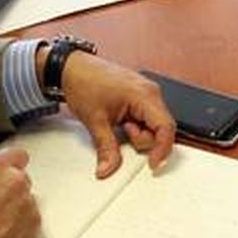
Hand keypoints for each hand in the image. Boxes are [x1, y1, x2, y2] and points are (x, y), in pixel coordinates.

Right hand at [0, 148, 41, 237]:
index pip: (16, 154)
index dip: (9, 163)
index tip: (6, 169)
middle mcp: (16, 184)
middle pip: (20, 179)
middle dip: (8, 189)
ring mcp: (28, 207)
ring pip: (25, 202)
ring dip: (13, 209)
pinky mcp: (34, 229)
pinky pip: (28, 222)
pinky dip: (18, 228)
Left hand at [56, 51, 176, 177]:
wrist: (72, 68)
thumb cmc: (84, 83)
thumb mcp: (95, 121)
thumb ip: (106, 148)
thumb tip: (108, 169)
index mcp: (145, 95)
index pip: (166, 127)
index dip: (162, 149)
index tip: (152, 164)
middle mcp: (150, 92)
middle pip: (161, 129)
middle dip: (142, 139)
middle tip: (122, 131)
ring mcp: (146, 93)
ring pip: (153, 125)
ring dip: (137, 132)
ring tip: (119, 123)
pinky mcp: (140, 96)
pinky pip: (146, 118)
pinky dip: (135, 126)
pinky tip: (121, 121)